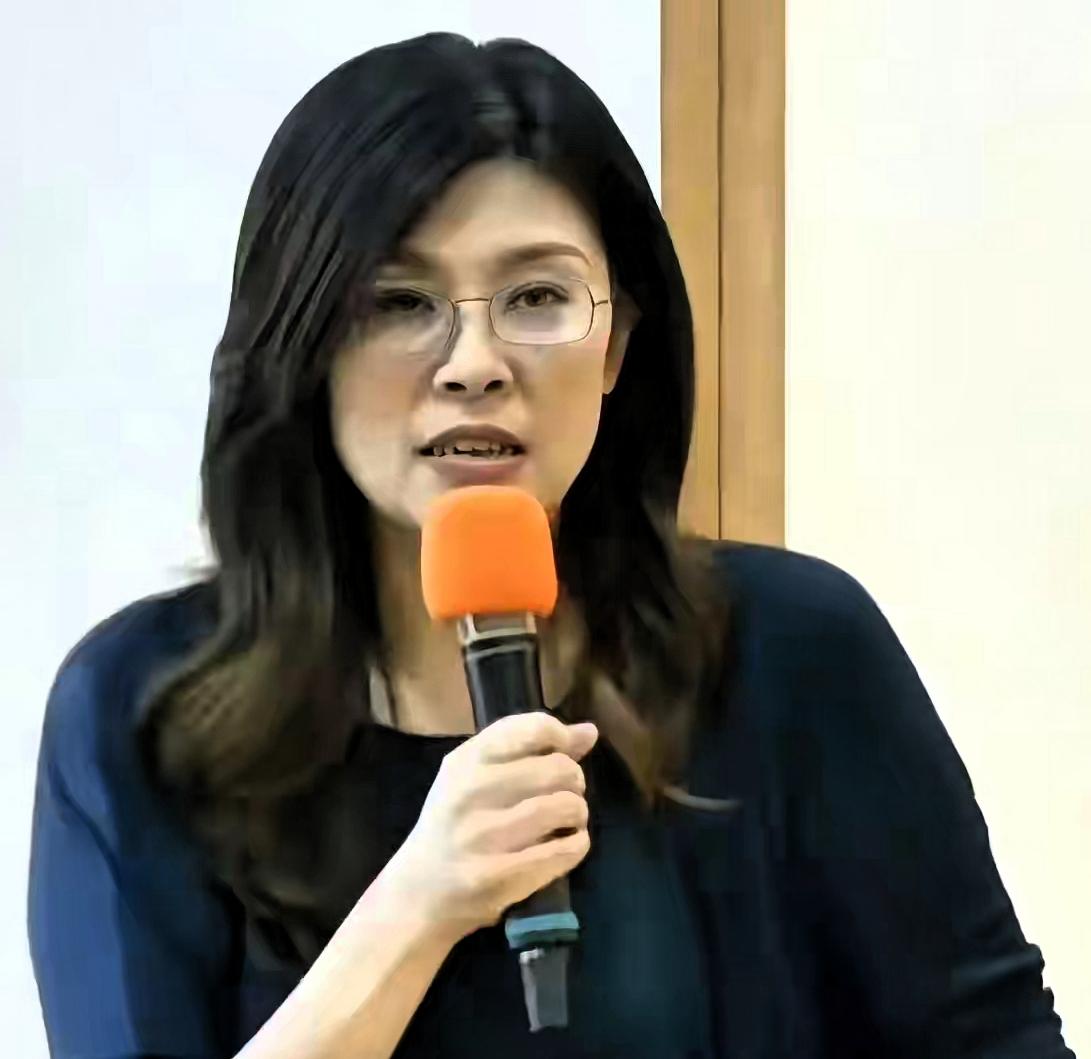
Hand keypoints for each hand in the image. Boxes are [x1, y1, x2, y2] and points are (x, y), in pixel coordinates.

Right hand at [385, 712, 597, 941]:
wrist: (419, 892)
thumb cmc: (454, 824)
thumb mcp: (477, 776)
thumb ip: (529, 748)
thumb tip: (589, 732)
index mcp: (466, 760)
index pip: (534, 728)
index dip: (562, 737)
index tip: (564, 753)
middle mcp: (471, 792)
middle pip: (559, 769)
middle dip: (574, 781)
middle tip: (564, 795)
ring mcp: (483, 836)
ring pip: (565, 807)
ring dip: (577, 814)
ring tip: (567, 822)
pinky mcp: (498, 877)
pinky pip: (563, 851)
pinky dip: (576, 846)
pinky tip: (567, 846)